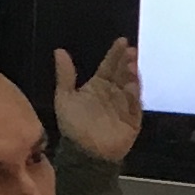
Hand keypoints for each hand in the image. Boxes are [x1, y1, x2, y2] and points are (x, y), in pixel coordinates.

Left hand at [52, 37, 143, 162]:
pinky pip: (135, 104)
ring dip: (132, 74)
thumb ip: (65, 75)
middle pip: (122, 73)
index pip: (109, 66)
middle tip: (131, 50)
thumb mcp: (64, 98)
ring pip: (130, 86)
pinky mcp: (133, 120)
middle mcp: (113, 93)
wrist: (84, 153)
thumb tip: (59, 50)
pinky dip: (135, 93)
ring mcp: (124, 106)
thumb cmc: (73, 126)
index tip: (122, 41)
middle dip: (127, 61)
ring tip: (132, 63)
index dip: (115, 54)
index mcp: (98, 86)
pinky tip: (134, 82)